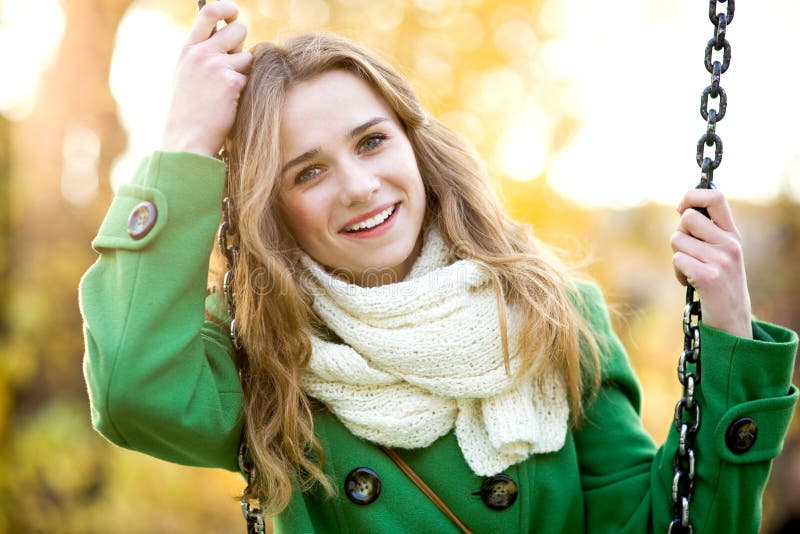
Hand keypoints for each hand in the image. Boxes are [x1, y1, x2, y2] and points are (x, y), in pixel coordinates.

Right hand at [160, 1, 251, 155]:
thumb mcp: (188, 77)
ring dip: (244, 74)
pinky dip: (244, 92)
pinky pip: (250, 79)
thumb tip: (234, 43)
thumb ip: (205, 57)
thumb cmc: (190, 113)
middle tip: (237, 64)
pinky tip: (229, 105)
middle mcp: (201, 53)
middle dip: (244, 44)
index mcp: (188, 50)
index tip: (234, 11)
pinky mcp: (231, 81)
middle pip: (239, 29)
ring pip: (248, 58)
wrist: (186, 139)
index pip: (208, 13)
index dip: (226, 7)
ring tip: (226, 94)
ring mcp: (216, 65)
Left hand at [671, 188, 751, 338]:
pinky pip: (677, 260)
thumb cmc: (718, 281)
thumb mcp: (720, 252)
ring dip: (677, 257)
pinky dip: (677, 273)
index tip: (681, 208)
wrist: (731, 318)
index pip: (716, 197)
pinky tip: (690, 282)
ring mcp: (721, 260)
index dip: (692, 196)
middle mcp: (730, 243)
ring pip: (677, 240)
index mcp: (732, 234)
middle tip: (690, 253)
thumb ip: (707, 231)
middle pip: (686, 219)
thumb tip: (683, 208)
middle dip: (679, 235)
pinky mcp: (708, 276)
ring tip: (692, 271)